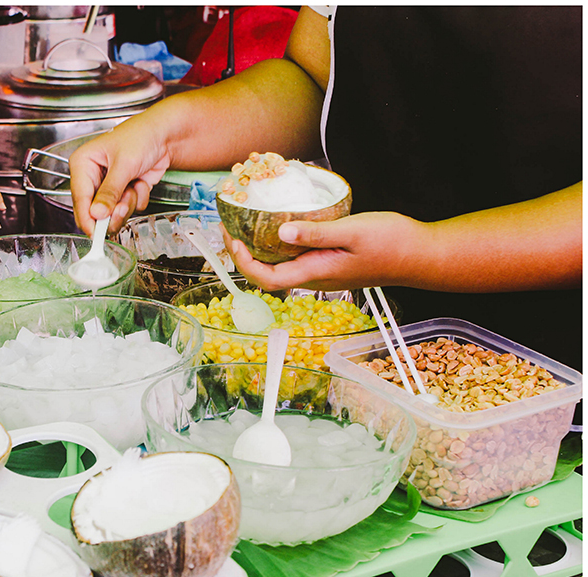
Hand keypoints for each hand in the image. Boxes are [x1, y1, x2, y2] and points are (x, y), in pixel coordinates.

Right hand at [69, 122, 171, 234]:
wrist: (165, 134)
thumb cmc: (141, 136)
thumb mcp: (124, 164)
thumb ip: (110, 192)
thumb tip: (97, 214)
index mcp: (83, 163)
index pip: (80, 198)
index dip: (88, 218)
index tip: (95, 233)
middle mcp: (92, 176)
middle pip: (95, 210)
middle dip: (114, 209)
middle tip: (125, 204)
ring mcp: (108, 185)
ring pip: (113, 212)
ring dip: (129, 203)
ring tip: (136, 185)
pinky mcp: (123, 191)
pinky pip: (128, 208)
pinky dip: (138, 198)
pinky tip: (141, 182)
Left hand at [222, 212, 421, 291]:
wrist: (422, 255)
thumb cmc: (393, 244)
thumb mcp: (353, 232)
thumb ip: (317, 233)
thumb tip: (281, 231)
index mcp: (316, 273)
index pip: (267, 278)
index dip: (244, 262)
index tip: (233, 238)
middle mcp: (315, 276)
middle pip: (268, 272)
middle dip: (244, 253)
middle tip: (232, 225)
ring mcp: (322, 270)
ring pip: (281, 264)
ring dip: (260, 247)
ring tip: (248, 221)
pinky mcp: (330, 261)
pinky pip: (297, 255)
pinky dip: (280, 241)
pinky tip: (280, 221)